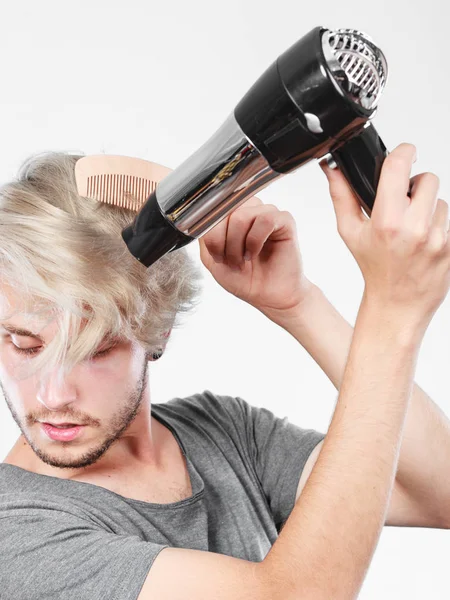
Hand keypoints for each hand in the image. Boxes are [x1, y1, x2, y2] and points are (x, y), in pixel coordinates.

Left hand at [198, 195, 312, 320]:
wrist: (267, 297)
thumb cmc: (244, 278)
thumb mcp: (211, 258)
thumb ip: (204, 235)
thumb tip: (201, 218)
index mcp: (232, 215)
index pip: (212, 210)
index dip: (211, 235)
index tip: (217, 256)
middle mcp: (249, 210)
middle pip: (225, 211)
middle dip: (224, 241)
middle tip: (231, 261)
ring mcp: (267, 213)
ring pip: (242, 215)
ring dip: (237, 243)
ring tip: (243, 260)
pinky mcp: (285, 221)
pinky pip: (265, 219)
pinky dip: (255, 240)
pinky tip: (254, 253)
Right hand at [321, 143, 449, 335]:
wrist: (397, 304)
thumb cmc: (373, 269)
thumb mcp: (350, 233)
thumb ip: (342, 196)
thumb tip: (334, 169)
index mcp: (386, 222)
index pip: (400, 167)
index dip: (404, 152)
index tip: (405, 153)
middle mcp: (415, 229)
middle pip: (428, 179)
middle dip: (416, 186)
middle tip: (405, 203)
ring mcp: (439, 239)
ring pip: (441, 201)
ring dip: (429, 208)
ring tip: (415, 228)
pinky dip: (440, 226)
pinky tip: (426, 241)